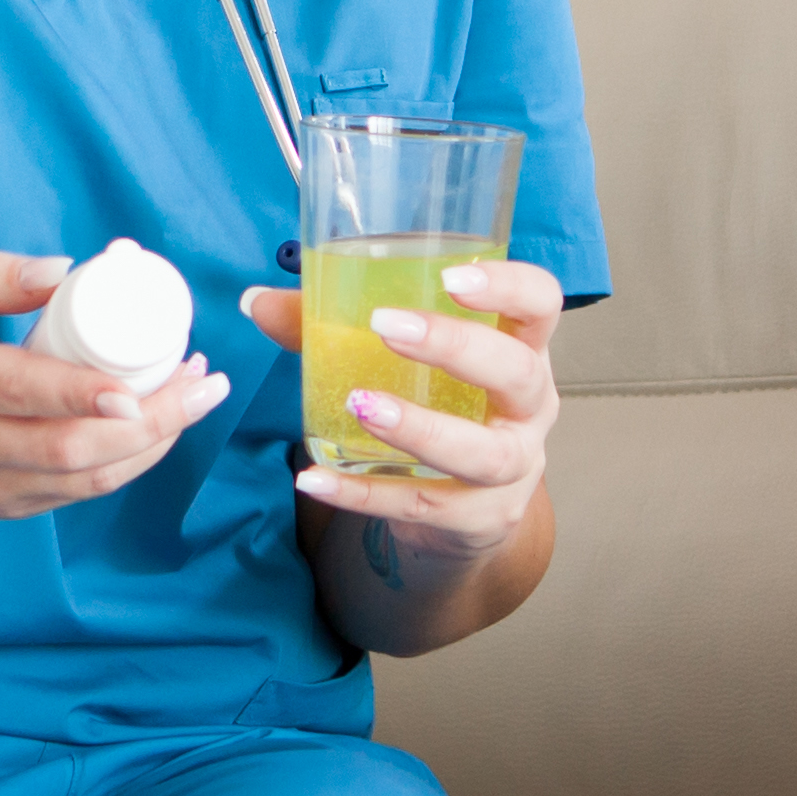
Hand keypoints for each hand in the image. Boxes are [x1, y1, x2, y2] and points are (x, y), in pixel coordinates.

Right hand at [0, 252, 227, 520]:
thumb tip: (62, 272)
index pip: (21, 393)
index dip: (83, 393)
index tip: (137, 384)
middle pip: (71, 448)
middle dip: (151, 420)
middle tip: (202, 380)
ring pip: (86, 479)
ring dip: (155, 442)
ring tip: (198, 397)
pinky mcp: (7, 506)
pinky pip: (81, 492)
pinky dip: (131, 462)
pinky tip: (163, 425)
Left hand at [236, 259, 564, 558]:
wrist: (462, 514)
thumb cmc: (440, 410)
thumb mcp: (408, 365)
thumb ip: (337, 328)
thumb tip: (256, 300)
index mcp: (521, 350)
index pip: (541, 304)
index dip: (508, 287)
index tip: (452, 276)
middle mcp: (529, 408)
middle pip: (516, 373)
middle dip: (456, 348)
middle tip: (389, 327)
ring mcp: (513, 469)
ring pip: (482, 452)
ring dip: (421, 428)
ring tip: (361, 405)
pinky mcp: (479, 519)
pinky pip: (422, 506)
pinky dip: (365, 494)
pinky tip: (315, 478)